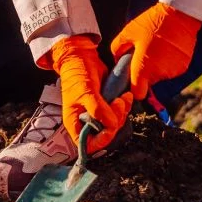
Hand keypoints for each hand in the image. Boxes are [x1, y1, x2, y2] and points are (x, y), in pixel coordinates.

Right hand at [50, 35, 133, 155]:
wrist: (82, 58)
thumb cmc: (78, 75)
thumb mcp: (86, 93)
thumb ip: (98, 111)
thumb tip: (111, 126)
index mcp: (75, 122)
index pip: (87, 144)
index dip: (100, 141)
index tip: (109, 128)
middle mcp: (86, 121)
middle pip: (105, 133)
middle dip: (115, 121)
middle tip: (118, 103)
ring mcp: (97, 114)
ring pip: (114, 124)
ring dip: (122, 112)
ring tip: (122, 97)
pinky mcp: (107, 105)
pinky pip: (119, 113)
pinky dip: (125, 106)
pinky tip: (125, 96)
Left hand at [111, 2, 200, 99]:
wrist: (179, 16)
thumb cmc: (151, 23)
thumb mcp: (128, 32)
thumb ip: (118, 49)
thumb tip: (117, 59)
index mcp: (143, 68)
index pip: (138, 93)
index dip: (134, 87)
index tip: (133, 77)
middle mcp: (159, 74)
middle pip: (149, 83)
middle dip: (145, 72)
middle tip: (144, 54)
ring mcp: (172, 72)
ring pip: (160, 76)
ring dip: (157, 67)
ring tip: (157, 48)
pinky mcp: (183, 67)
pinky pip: (171, 69)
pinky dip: (168, 63)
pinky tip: (167, 49)